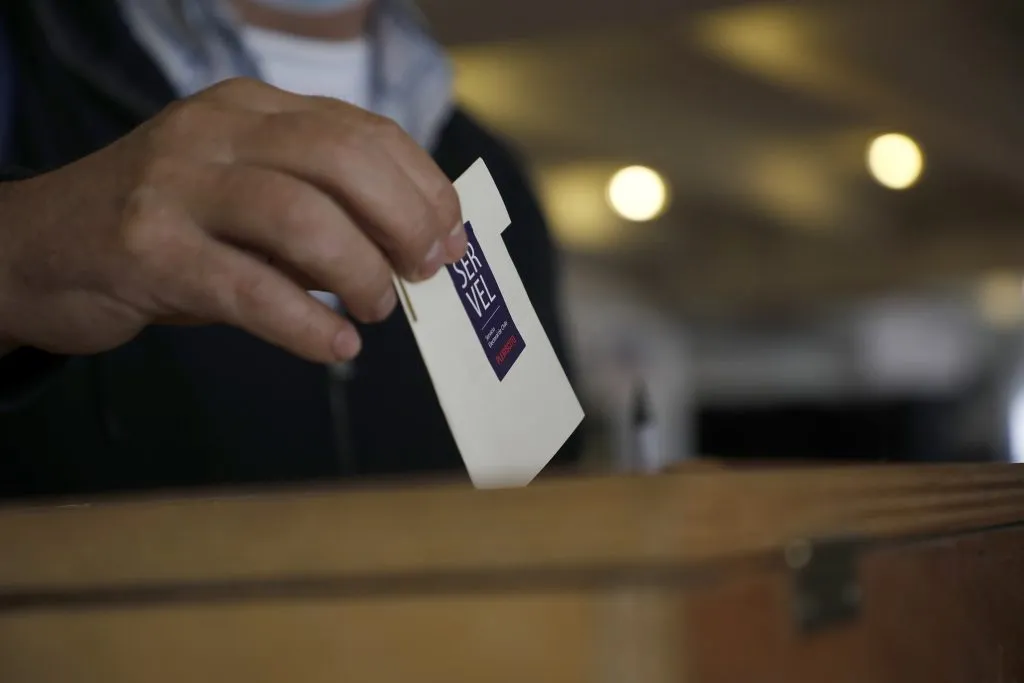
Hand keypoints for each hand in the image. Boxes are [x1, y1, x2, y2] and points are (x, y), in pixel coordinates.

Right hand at [0, 78, 464, 362]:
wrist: (36, 248)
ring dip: (359, 270)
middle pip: (342, 160)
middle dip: (404, 220)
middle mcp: (215, 131)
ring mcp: (175, 184)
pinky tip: (336, 344)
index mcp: (250, 109)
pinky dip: (306, 323)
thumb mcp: (243, 200)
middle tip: (427, 271)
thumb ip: (317, 213)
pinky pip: (248, 288)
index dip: (422, 185)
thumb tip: (411, 253)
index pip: (362, 131)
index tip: (450, 235)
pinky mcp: (145, 248)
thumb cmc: (165, 229)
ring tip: (377, 308)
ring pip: (300, 216)